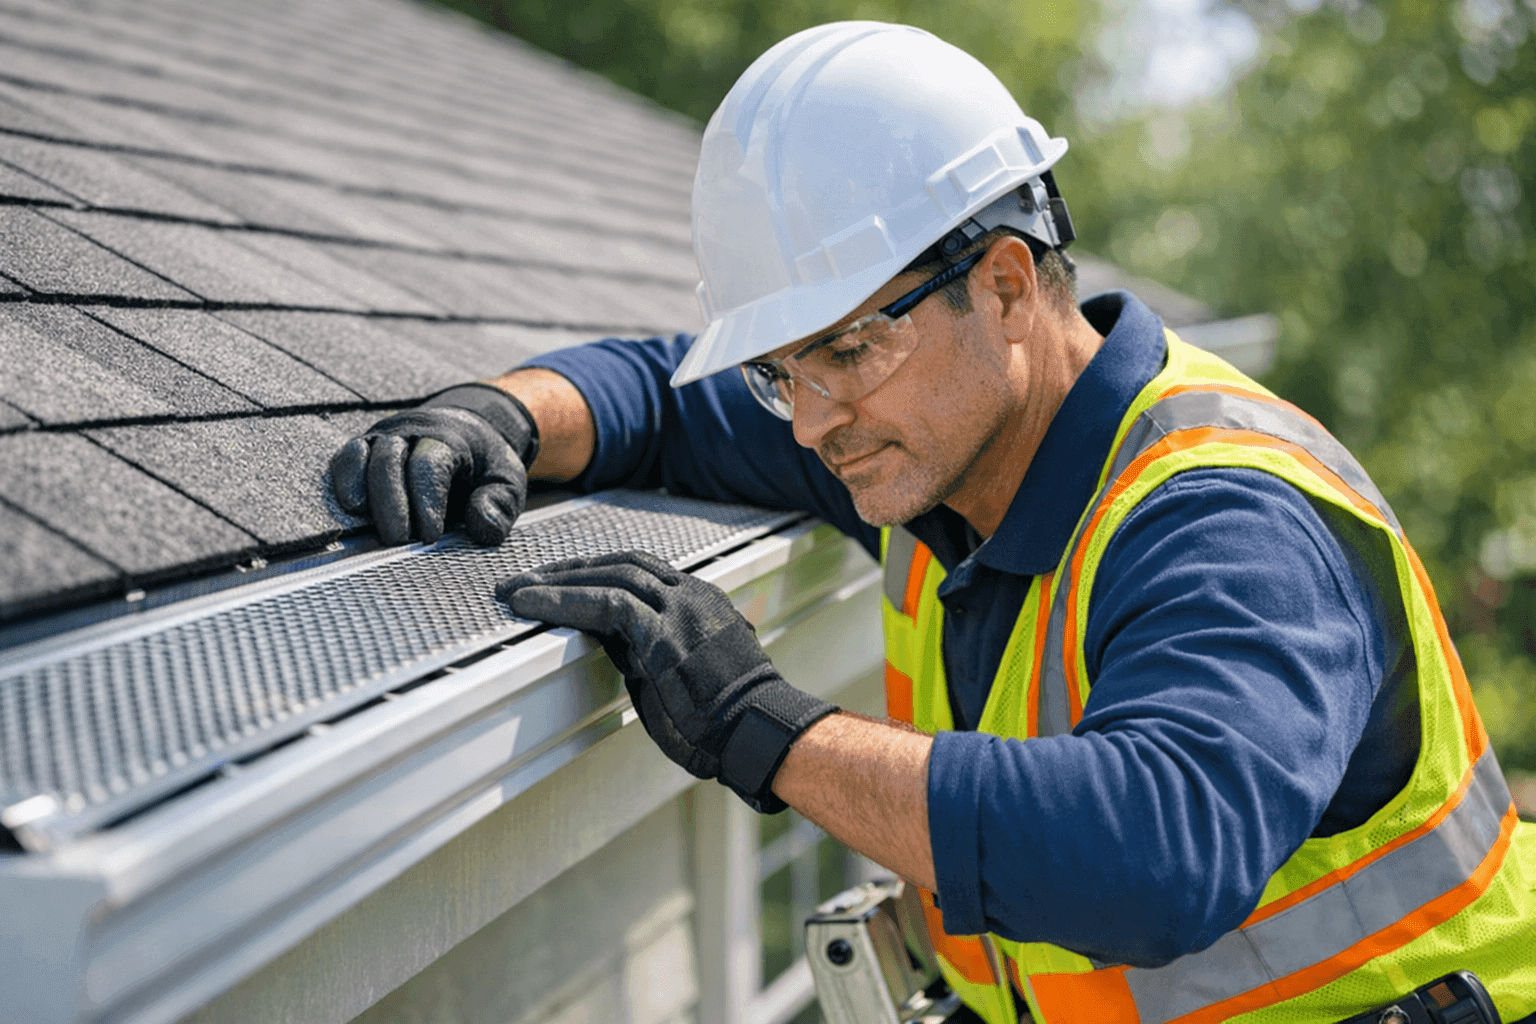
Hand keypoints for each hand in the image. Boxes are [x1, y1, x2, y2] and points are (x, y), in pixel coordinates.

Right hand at [330, 384, 537, 545]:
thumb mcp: (507, 480)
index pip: (430, 465)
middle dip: (391, 504)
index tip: (430, 536)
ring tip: (368, 529)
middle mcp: (411, 430)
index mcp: (449, 437)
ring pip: (362, 455)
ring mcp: (384, 436)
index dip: (426, 500)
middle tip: (398, 540)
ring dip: (361, 492)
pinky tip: (350, 508)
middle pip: (389, 460)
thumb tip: (481, 527)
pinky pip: (346, 458)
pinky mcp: (365, 446)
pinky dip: (343, 480)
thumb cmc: (485, 462)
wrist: (468, 427)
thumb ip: (500, 504)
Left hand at [498, 550, 837, 811]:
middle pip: (621, 562)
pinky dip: (562, 601)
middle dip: (569, 569)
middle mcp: (691, 595)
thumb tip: (614, 644)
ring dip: (556, 581)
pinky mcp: (663, 634)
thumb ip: (652, 649)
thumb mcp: (686, 672)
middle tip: (526, 580)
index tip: (561, 580)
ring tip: (516, 592)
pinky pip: (603, 603)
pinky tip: (531, 605)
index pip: (641, 570)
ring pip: (609, 575)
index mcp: (701, 601)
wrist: (758, 733)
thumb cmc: (727, 719)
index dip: (596, 571)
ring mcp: (680, 610)